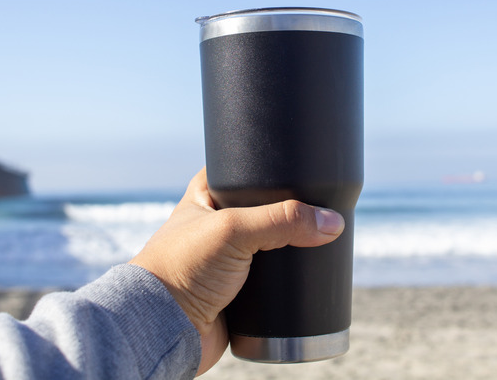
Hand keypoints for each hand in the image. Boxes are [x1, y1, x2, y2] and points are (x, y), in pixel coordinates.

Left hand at [128, 168, 344, 374]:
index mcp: (207, 195)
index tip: (306, 166)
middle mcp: (218, 223)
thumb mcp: (233, 230)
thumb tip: (332, 222)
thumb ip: (282, 220)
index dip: (274, 166)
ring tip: (325, 240)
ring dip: (294, 248)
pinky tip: (310, 274)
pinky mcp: (241, 290)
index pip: (247, 168)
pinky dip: (291, 279)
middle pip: (269, 209)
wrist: (165, 329)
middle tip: (323, 207)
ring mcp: (230, 257)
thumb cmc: (180, 270)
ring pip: (275, 245)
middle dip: (293, 211)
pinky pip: (275, 279)